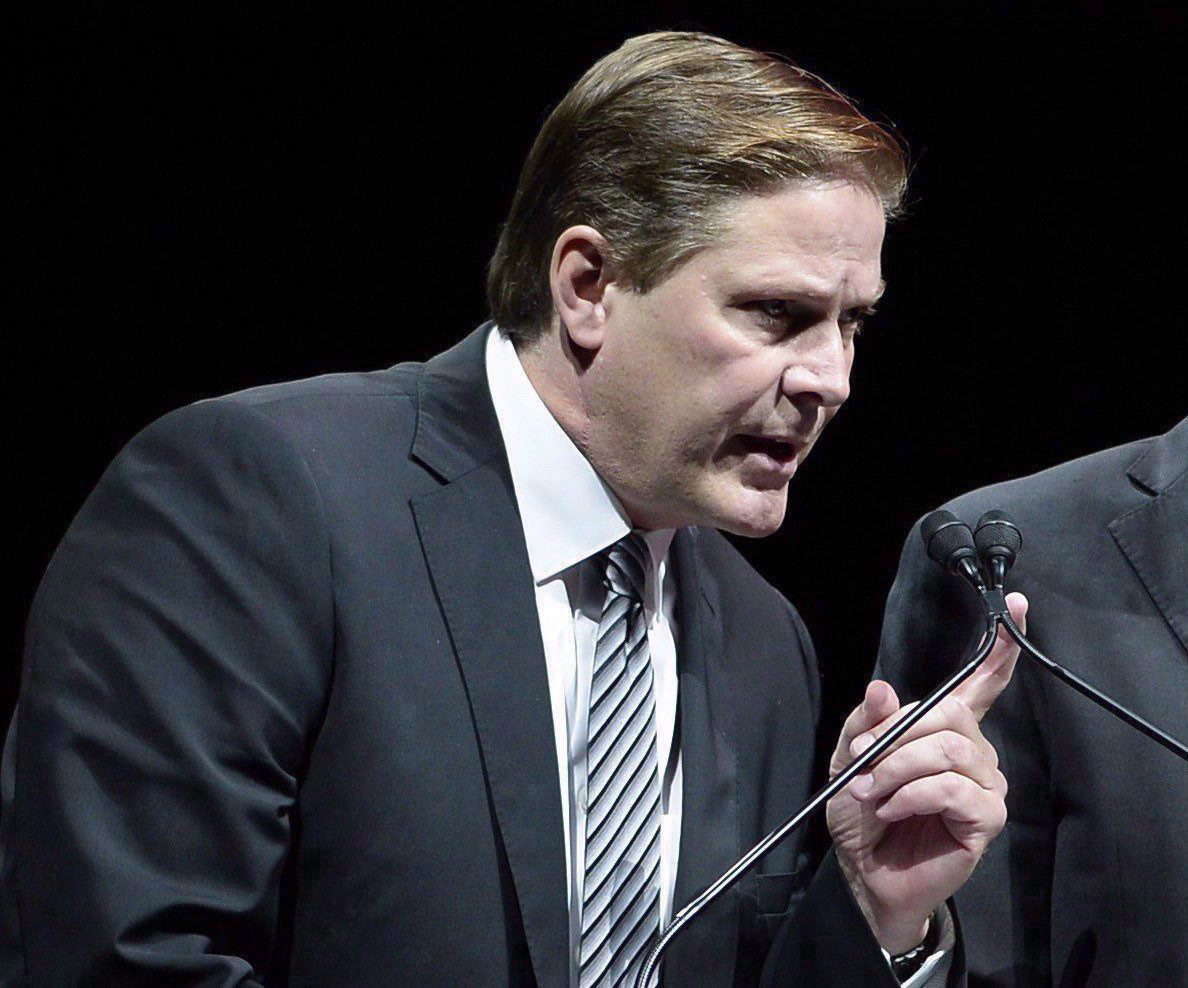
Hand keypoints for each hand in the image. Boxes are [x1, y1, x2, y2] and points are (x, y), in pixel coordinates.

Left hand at [826, 593, 1027, 953]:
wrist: (863, 870)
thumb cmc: (862, 811)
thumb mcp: (851, 756)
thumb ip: (866, 722)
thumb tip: (883, 688)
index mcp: (946, 727)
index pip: (983, 682)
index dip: (999, 648)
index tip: (1020, 607)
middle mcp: (974, 749)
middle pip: (949, 714)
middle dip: (896, 736)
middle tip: (864, 762)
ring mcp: (984, 783)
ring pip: (947, 750)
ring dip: (897, 769)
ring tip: (872, 792)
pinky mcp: (986, 817)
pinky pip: (951, 787)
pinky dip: (911, 795)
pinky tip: (893, 810)